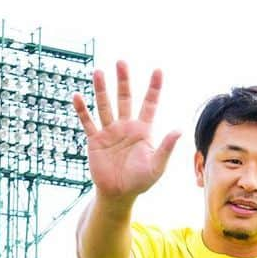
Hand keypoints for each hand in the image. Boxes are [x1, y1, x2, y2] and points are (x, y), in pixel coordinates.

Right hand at [72, 61, 180, 199]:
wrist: (118, 195)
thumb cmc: (140, 182)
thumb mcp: (157, 166)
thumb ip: (166, 148)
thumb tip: (179, 130)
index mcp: (143, 130)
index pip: (149, 104)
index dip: (154, 88)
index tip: (158, 70)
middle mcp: (126, 127)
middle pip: (125, 98)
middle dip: (123, 81)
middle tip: (121, 62)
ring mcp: (109, 132)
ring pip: (105, 106)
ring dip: (101, 90)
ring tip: (98, 72)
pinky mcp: (95, 140)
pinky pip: (88, 122)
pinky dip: (82, 110)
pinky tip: (77, 97)